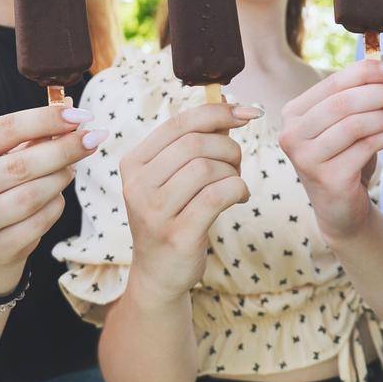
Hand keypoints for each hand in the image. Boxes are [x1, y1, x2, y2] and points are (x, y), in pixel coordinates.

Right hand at [0, 100, 99, 289]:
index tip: (80, 115)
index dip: (45, 119)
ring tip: (69, 170)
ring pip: (31, 195)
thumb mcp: (9, 151)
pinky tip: (56, 197)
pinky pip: (39, 222)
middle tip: (93, 139)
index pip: (4, 128)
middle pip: (20, 164)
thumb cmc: (2, 181)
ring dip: (60, 178)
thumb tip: (72, 106)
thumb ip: (37, 131)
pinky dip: (56, 205)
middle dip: (64, 149)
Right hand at [120, 102, 257, 303]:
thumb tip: (233, 108)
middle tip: (236, 164)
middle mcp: (137, 185)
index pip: (179, 123)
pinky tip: (239, 197)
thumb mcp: (173, 178)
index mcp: (134, 162)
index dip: (217, 112)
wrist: (159, 274)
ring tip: (235, 184)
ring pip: (207, 168)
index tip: (247, 112)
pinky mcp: (177, 234)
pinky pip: (218, 195)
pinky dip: (237, 189)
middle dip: (228, 148)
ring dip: (233, 172)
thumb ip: (195, 143)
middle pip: (195, 144)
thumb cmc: (173, 217)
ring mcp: (154, 212)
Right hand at [279, 58, 382, 240]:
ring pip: (354, 125)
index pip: (333, 82)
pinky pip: (365, 148)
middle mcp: (292, 134)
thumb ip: (362, 89)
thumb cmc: (345, 157)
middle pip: (342, 102)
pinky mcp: (327, 179)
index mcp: (293, 113)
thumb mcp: (350, 121)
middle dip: (378, 95)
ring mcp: (306, 158)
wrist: (341, 207)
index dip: (366, 72)